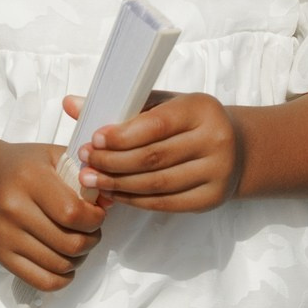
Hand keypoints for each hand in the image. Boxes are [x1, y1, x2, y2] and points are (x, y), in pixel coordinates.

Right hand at [0, 139, 104, 289]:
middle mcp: (12, 208)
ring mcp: (4, 235)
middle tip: (89, 230)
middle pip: (70, 243)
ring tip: (77, 243)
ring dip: (79, 258)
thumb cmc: (23, 166)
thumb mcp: (53, 156)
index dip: (95, 219)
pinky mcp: (0, 255)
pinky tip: (65, 262)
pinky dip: (63, 278)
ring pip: (60, 265)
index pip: (73, 214)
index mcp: (29, 179)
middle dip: (91, 240)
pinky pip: (43, 281)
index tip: (96, 214)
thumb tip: (109, 202)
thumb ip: (84, 174)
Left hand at [74, 91, 242, 212]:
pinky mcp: (211, 199)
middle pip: (153, 157)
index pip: (155, 125)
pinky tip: (114, 193)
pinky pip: (165, 203)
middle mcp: (214, 141)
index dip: (121, 136)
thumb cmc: (189, 121)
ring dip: (118, 184)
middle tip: (84, 161)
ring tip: (91, 179)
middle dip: (113, 161)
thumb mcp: (161, 104)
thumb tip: (70, 104)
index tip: (93, 140)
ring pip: (157, 183)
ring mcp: (216, 173)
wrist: (237, 148)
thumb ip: (119, 106)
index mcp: (201, 109)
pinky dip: (134, 200)